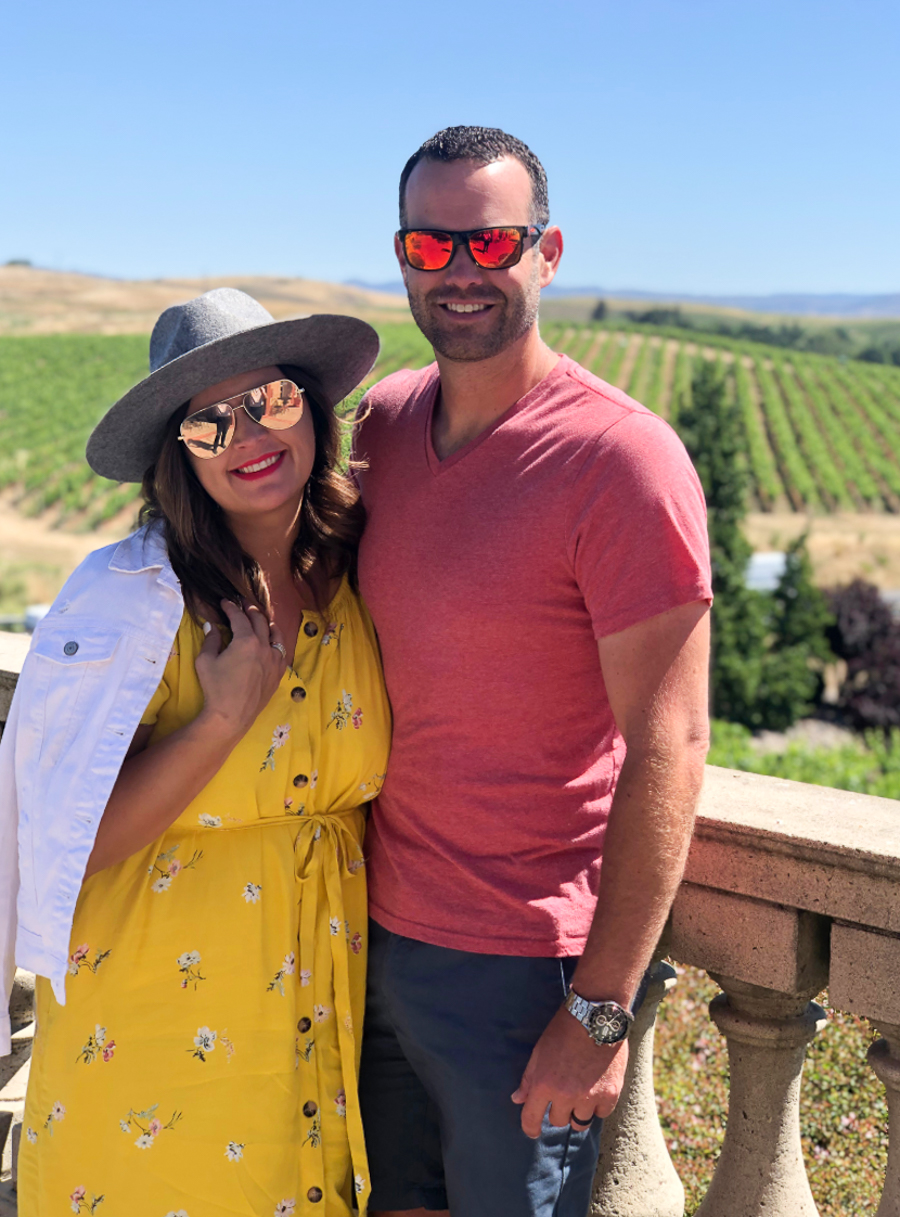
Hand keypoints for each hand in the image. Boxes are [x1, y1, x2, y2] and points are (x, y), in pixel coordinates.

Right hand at [194, 599, 287, 741]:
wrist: (231, 716)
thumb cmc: (216, 688)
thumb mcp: (206, 661)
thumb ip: (211, 640)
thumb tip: (212, 626)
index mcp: (246, 641)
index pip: (239, 618)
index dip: (231, 608)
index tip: (225, 603)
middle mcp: (264, 647)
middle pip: (260, 622)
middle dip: (251, 611)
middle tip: (244, 606)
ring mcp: (274, 660)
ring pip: (276, 635)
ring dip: (268, 624)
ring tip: (262, 620)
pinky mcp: (278, 673)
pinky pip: (282, 652)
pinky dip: (277, 643)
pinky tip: (273, 643)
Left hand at [511, 1006, 628, 1137]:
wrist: (595, 1017)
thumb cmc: (563, 1031)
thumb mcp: (539, 1051)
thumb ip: (529, 1079)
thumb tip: (517, 1099)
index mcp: (544, 1084)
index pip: (531, 1118)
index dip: (530, 1128)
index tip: (533, 1131)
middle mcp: (565, 1095)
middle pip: (558, 1121)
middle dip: (558, 1110)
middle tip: (564, 1094)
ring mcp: (589, 1097)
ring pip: (580, 1122)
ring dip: (578, 1111)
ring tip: (581, 1093)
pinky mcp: (610, 1094)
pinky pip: (600, 1114)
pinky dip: (598, 1106)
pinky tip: (597, 1090)